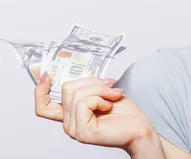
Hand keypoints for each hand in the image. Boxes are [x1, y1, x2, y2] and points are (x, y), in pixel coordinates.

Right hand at [34, 74, 156, 152]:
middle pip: (66, 88)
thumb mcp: (102, 92)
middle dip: (92, 81)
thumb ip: (86, 86)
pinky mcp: (82, 132)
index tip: (47, 74)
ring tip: (112, 96)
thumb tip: (76, 70)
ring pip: (76, 93)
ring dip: (99, 90)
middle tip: (109, 86)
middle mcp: (68, 123)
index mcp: (70, 113)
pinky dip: (100, 99)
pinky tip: (108, 106)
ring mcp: (73, 129)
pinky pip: (83, 103)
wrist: (139, 128)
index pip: (43, 106)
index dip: (40, 90)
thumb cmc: (124, 112)